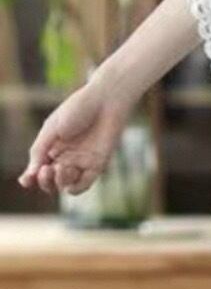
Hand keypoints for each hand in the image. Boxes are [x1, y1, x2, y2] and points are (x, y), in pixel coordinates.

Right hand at [16, 82, 128, 196]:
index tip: (27, 179)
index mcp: (51, 147)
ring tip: (62, 168)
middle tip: (47, 170)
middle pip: (51, 181)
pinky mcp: (97, 164)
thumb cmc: (77, 109)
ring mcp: (81, 161)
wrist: (105, 101)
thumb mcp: (52, 128)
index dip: (31, 178)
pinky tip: (70, 183)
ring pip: (66, 184)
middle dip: (45, 181)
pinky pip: (85, 183)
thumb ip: (39, 150)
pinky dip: (76, 187)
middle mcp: (65, 157)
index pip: (38, 170)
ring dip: (60, 182)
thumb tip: (30, 173)